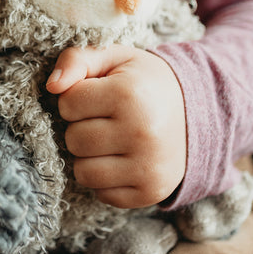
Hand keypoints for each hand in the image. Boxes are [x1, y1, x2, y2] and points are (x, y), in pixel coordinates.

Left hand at [45, 45, 186, 208]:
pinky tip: (122, 160)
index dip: (76, 98)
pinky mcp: (151, 191)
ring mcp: (148, 166)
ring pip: (83, 172)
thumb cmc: (143, 83)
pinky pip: (102, 194)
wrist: (200, 112)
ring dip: (89, 157)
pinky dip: (105, 179)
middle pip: (74, 140)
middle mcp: (141, 132)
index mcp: (129, 94)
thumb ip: (76, 60)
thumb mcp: (114, 59)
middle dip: (81, 128)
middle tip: (106, 119)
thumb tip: (52, 85)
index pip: (68, 103)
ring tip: (111, 140)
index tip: (98, 96)